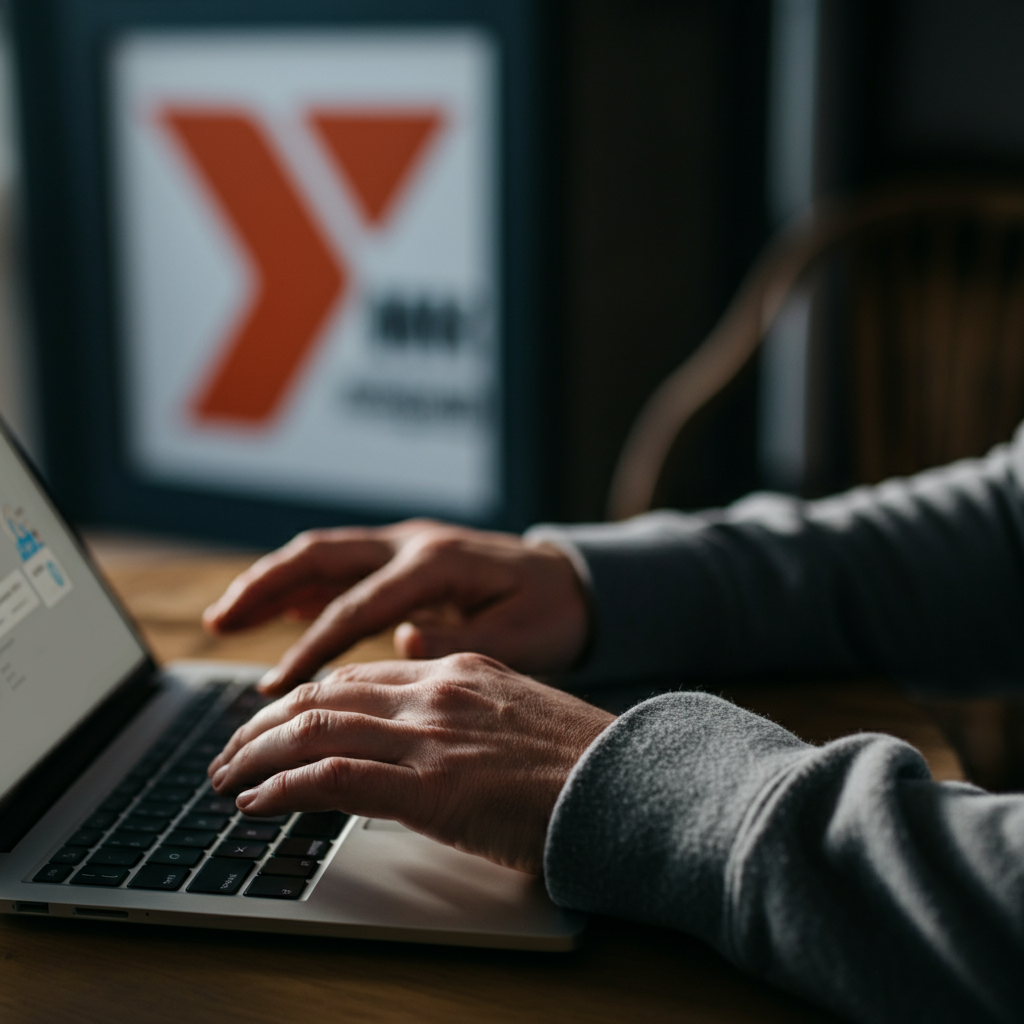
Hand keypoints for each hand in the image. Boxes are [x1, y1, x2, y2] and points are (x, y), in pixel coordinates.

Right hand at [203, 521, 588, 695]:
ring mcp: (408, 544)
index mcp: (438, 564)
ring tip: (227, 616)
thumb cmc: (552, 613)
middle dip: (265, 587)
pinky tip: (280, 610)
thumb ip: (462, 642)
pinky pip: (345, 565)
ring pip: (326, 554)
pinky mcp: (407, 557)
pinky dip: (307, 585)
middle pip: (323, 556)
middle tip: (218, 622)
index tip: (276, 688)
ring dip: (274, 581)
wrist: (577, 581)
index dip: (312, 646)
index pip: (358, 606)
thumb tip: (402, 639)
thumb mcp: (522, 638)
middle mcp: (415, 543)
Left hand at [207, 654, 614, 873]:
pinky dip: (284, 788)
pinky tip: (257, 802)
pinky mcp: (432, 787)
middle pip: (322, 694)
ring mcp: (432, 735)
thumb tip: (416, 741)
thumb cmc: (583, 763)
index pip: (356, 675)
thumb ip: (462, 715)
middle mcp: (437, 690)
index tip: (273, 723)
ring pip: (314, 728)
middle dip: (261, 724)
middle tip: (229, 752)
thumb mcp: (515, 718)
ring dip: (256, 754)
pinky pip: (333, 778)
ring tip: (224, 778)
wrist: (634, 784)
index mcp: (458, 669)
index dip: (301, 700)